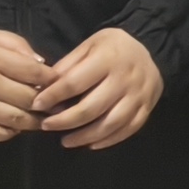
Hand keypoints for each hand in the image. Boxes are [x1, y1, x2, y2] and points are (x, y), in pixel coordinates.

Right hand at [0, 26, 50, 143]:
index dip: (51, 80)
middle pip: (28, 98)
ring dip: (32, 122)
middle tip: (53, 105)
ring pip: (14, 119)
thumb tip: (41, 64)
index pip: (34, 72)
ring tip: (39, 119)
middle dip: (45, 103)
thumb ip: (15, 45)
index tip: (57, 84)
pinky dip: (9, 133)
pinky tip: (13, 127)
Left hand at [33, 27, 164, 150]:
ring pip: (110, 123)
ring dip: (85, 136)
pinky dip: (108, 140)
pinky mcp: (147, 108)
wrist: (152, 49)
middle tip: (47, 126)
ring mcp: (138, 95)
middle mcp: (125, 78)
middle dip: (65, 121)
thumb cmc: (114, 48)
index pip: (74, 82)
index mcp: (108, 59)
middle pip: (91, 108)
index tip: (36, 105)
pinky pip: (128, 129)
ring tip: (66, 141)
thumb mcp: (89, 45)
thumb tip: (43, 88)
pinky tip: (91, 144)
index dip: (53, 96)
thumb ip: (68, 65)